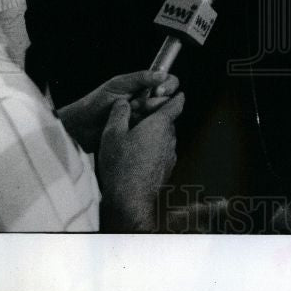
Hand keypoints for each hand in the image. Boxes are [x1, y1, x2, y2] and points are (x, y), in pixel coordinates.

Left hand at [57, 70, 178, 152]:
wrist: (81, 127)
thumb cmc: (95, 102)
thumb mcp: (118, 84)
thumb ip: (141, 78)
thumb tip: (162, 74)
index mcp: (143, 86)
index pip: (167, 82)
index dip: (168, 86)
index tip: (158, 91)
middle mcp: (146, 101)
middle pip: (167, 100)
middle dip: (154, 103)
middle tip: (139, 106)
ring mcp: (143, 118)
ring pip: (159, 115)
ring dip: (145, 116)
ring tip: (129, 117)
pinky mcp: (139, 133)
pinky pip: (150, 130)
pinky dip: (142, 127)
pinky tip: (130, 126)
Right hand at [98, 92, 184, 231]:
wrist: (130, 198)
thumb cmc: (121, 164)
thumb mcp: (112, 133)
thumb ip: (118, 113)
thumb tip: (123, 102)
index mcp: (160, 124)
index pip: (175, 104)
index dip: (176, 96)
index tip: (177, 93)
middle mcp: (170, 138)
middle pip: (168, 121)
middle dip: (157, 117)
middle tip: (140, 118)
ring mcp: (170, 154)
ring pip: (165, 137)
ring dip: (154, 135)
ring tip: (134, 139)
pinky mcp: (167, 168)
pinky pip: (162, 152)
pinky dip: (153, 150)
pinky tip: (137, 156)